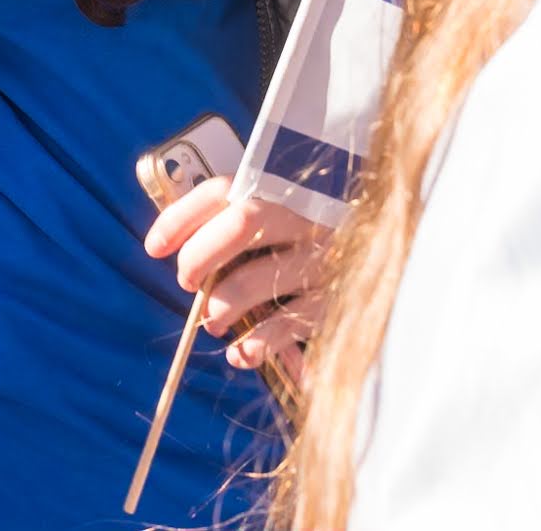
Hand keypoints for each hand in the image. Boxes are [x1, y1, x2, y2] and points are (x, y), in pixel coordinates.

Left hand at [144, 176, 329, 381]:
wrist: (387, 243)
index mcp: (282, 188)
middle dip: (199, 257)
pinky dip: (256, 343)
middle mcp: (304, 216)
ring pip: (256, 278)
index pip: (221, 190)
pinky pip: (288, 324)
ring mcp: (321, 256)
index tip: (154, 248)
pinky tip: (240, 353)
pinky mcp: (335, 298)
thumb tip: (168, 247)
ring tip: (213, 321)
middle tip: (187, 282)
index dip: (179, 218)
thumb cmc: (308, 235)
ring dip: (221, 306)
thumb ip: (235, 221)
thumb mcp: (280, 212)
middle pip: (241, 222)